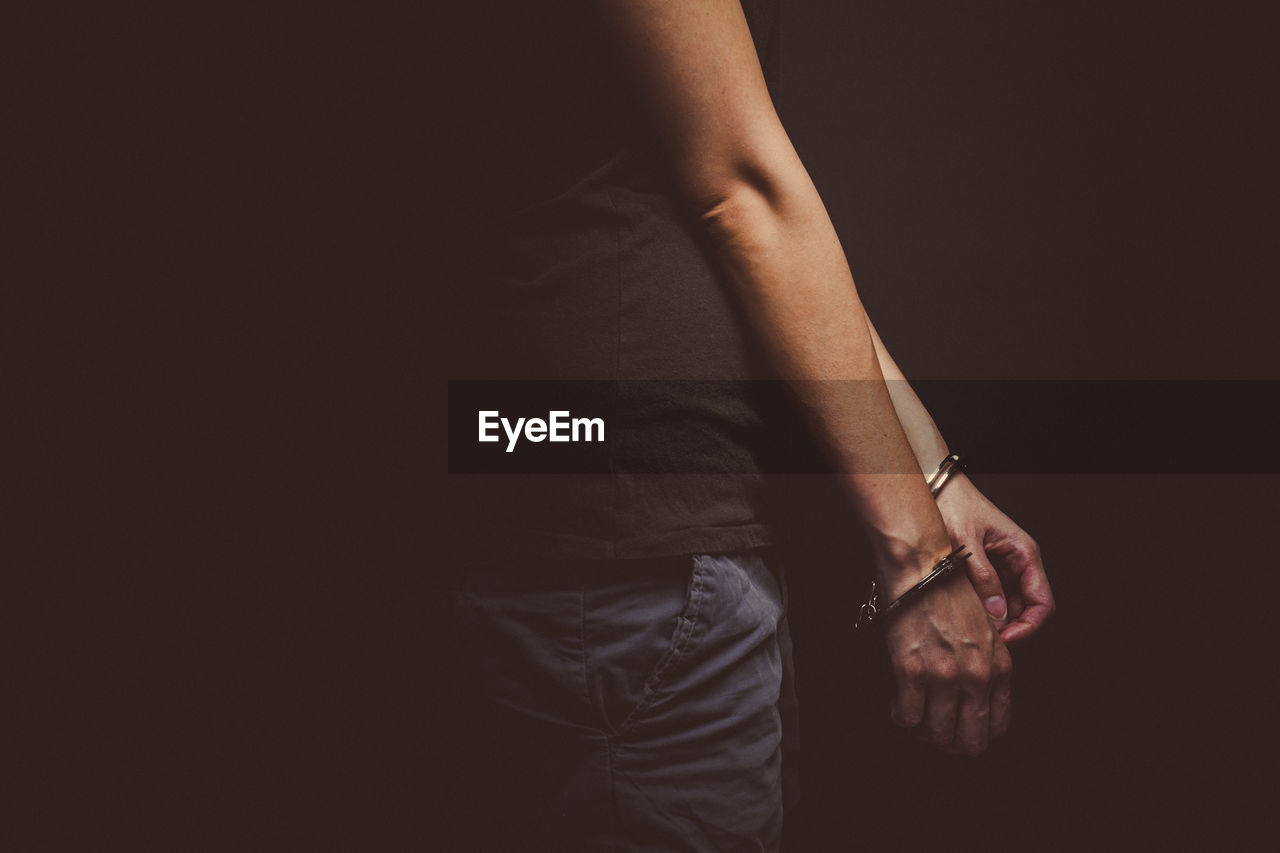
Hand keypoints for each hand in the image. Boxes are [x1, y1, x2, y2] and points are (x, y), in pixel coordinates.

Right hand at [882, 565, 1012, 755]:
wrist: (921, 565)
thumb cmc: (948, 591)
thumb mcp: (984, 629)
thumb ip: (986, 664)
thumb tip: (973, 698)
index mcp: (1000, 666)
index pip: (997, 726)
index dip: (977, 737)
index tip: (961, 734)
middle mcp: (977, 675)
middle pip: (970, 740)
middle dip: (952, 744)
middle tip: (936, 736)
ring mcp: (944, 675)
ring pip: (936, 733)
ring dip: (923, 732)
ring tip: (915, 717)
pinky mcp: (912, 670)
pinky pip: (907, 717)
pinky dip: (901, 717)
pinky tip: (899, 706)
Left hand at [936, 475, 1055, 643]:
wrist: (935, 488)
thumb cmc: (954, 504)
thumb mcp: (966, 541)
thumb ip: (982, 575)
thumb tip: (996, 613)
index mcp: (1024, 554)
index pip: (1042, 603)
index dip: (1029, 628)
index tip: (1007, 642)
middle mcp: (1018, 564)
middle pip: (1026, 611)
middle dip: (1010, 631)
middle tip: (985, 644)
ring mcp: (1002, 569)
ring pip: (1008, 609)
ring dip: (995, 624)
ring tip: (972, 634)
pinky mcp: (984, 572)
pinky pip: (989, 600)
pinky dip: (981, 613)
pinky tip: (965, 619)